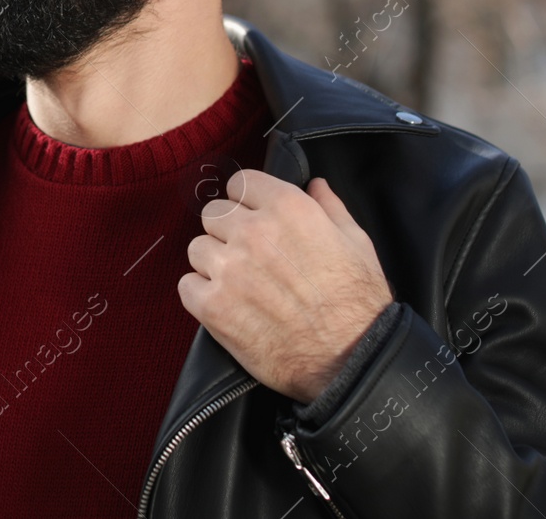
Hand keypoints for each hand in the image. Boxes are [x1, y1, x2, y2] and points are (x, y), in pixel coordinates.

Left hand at [178, 171, 390, 403]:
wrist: (351, 362)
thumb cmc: (359, 303)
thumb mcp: (356, 243)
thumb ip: (330, 207)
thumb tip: (314, 184)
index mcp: (288, 209)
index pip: (240, 183)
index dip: (245, 200)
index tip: (251, 216)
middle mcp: (253, 232)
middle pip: (213, 214)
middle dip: (227, 231)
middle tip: (246, 255)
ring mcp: (230, 269)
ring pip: (197, 249)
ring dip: (213, 263)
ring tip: (237, 283)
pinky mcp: (214, 307)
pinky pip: (187, 286)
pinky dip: (200, 295)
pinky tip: (224, 305)